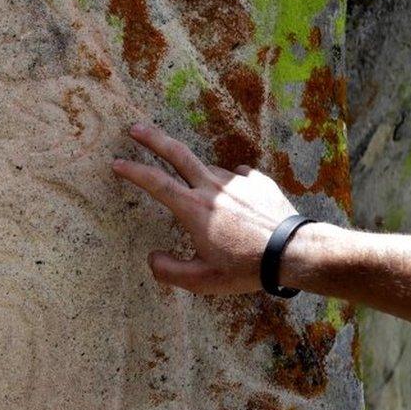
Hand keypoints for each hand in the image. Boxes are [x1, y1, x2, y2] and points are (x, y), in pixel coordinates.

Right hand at [112, 124, 298, 293]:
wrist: (293, 253)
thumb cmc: (246, 269)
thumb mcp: (202, 281)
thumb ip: (169, 271)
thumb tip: (151, 258)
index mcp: (194, 209)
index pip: (155, 183)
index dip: (132, 171)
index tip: (117, 163)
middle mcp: (212, 188)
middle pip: (177, 154)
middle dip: (153, 139)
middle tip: (136, 128)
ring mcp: (237, 181)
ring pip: (208, 170)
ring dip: (199, 178)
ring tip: (208, 203)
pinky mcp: (259, 181)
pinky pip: (237, 177)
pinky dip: (231, 185)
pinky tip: (237, 199)